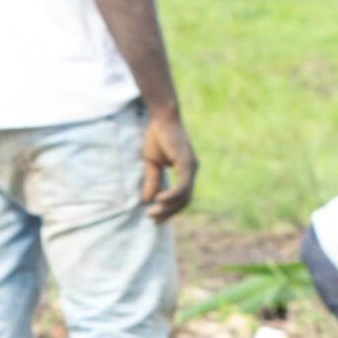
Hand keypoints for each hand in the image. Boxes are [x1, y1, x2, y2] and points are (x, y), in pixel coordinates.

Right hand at [141, 103, 197, 219]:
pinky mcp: (187, 163)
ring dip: (168, 207)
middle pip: (184, 201)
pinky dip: (172, 195)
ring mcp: (191, 167)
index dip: (169, 210)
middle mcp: (192, 171)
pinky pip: (182, 186)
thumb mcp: (152, 164)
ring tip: (152, 212)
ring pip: (184, 196)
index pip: (181, 198)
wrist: (161, 117)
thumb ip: (152, 181)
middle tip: (153, 219)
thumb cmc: (157, 136)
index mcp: (186, 172)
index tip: (155, 218)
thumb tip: (146, 200)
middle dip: (168, 213)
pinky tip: (159, 200)